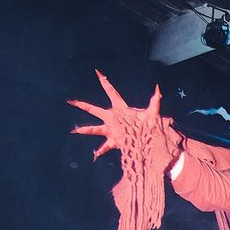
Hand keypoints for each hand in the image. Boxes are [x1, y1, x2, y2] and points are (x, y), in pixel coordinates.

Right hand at [68, 70, 182, 166]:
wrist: (149, 140)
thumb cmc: (149, 125)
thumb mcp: (152, 112)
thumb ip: (156, 100)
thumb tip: (158, 88)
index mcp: (120, 108)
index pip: (111, 92)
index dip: (105, 83)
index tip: (97, 73)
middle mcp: (113, 118)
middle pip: (95, 110)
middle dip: (83, 106)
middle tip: (72, 101)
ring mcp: (112, 130)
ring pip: (95, 129)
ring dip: (86, 130)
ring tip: (75, 130)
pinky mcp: (114, 141)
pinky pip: (105, 147)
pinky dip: (100, 152)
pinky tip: (94, 156)